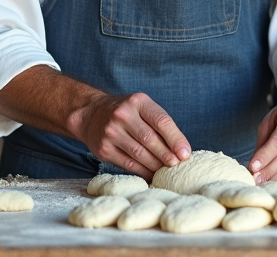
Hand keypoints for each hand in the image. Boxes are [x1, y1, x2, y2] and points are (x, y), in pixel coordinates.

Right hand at [72, 91, 190, 180]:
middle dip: (167, 155)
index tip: (185, 154)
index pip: (161, 121)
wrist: (91, 114)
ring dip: (156, 165)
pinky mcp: (104, 149)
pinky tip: (152, 175)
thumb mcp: (142, 107)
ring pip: (139, 154)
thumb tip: (182, 150)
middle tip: (177, 165)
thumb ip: (160, 124)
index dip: (176, 139)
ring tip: (167, 171)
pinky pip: (128, 164)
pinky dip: (143, 171)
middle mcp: (122, 115)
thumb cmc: (126, 112)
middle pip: (150, 139)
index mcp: (137, 101)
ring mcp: (111, 132)